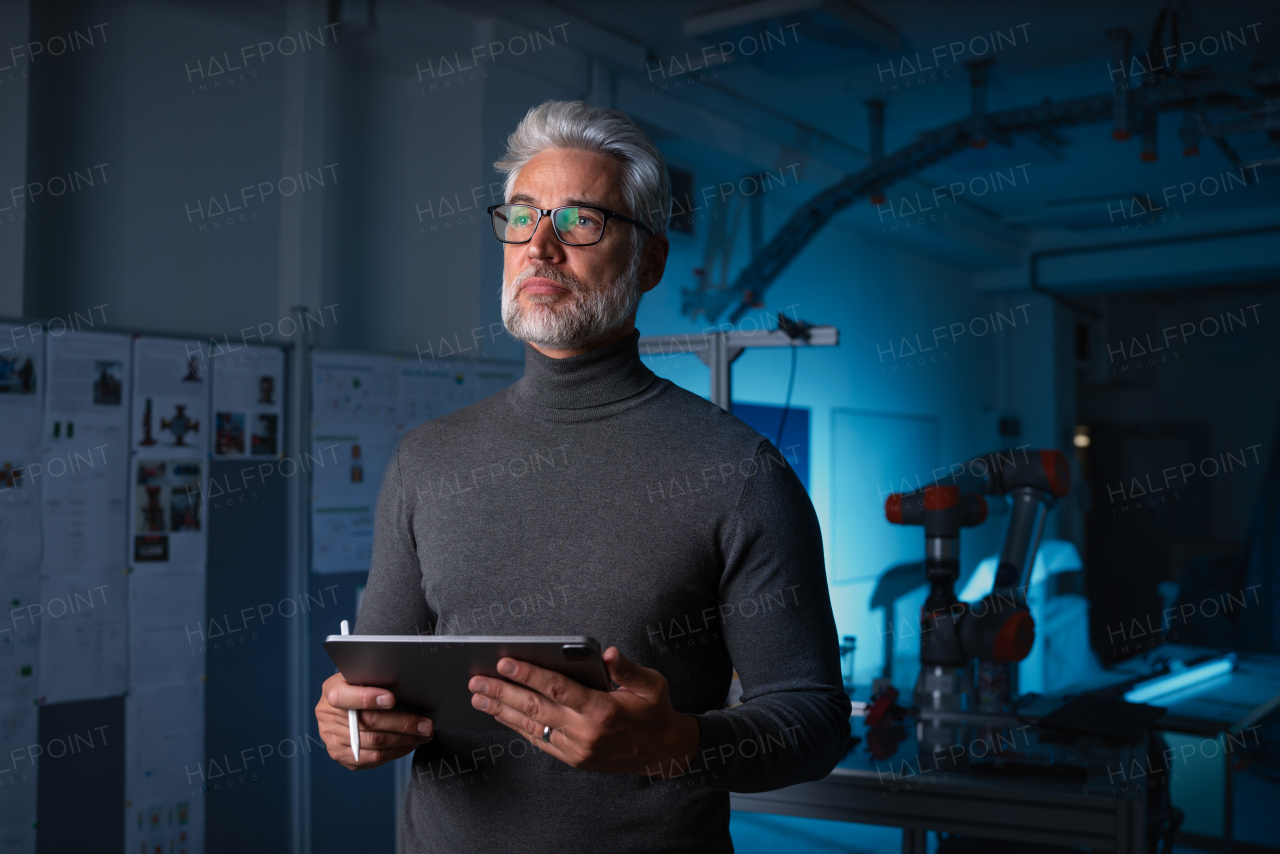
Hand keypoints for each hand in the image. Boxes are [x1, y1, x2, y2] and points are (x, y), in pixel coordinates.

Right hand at [315, 672, 433, 769]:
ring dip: (404, 740)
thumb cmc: (361, 686)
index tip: (391, 699)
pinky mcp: (342, 756)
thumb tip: (407, 686)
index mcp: (331, 690)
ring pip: (374, 744)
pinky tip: (410, 744)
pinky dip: (396, 752)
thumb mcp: (363, 675)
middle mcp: (327, 717)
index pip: (344, 697)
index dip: (367, 698)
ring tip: (423, 734)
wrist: (345, 704)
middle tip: (425, 724)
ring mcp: (332, 739)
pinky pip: (373, 759)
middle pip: (368, 723)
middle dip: (402, 724)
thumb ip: (376, 679)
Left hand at [467, 646, 700, 776]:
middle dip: (502, 693)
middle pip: (535, 709)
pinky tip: (501, 714)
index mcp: (602, 709)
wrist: (663, 753)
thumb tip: (607, 653)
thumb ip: (627, 669)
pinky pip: (540, 741)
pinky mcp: (573, 759)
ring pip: (532, 727)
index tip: (504, 663)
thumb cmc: (655, 711)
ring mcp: (577, 749)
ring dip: (502, 711)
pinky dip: (518, 727)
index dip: (529, 674)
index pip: (557, 688)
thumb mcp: (651, 684)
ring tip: (478, 698)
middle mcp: (585, 732)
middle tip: (475, 681)